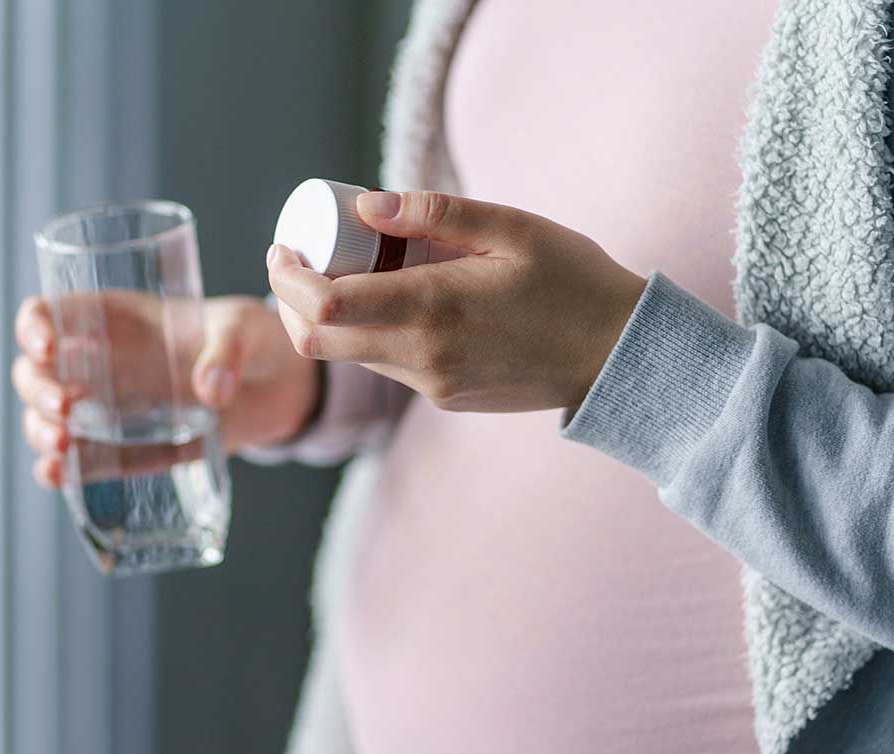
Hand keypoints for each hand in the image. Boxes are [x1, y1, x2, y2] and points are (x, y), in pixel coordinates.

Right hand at [12, 292, 318, 486]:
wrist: (280, 389)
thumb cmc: (254, 340)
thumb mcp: (245, 329)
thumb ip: (228, 351)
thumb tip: (210, 392)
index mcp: (114, 318)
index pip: (50, 312)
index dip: (34, 326)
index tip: (47, 347)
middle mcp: (100, 363)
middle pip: (35, 372)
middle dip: (37, 391)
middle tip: (66, 408)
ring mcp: (109, 410)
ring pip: (46, 419)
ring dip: (41, 433)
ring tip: (62, 447)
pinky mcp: (127, 450)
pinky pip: (80, 462)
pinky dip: (60, 472)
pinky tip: (58, 477)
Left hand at [267, 190, 646, 412]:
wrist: (620, 355)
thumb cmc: (573, 281)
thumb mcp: (512, 228)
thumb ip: (435, 214)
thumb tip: (365, 205)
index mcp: (434, 309)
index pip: (325, 306)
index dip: (288, 279)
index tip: (282, 249)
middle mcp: (423, 357)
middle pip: (318, 342)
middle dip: (292, 303)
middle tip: (298, 261)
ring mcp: (432, 386)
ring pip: (350, 356)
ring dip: (331, 319)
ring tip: (352, 270)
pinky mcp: (444, 398)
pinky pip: (388, 366)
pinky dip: (371, 334)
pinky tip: (398, 300)